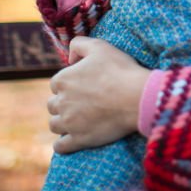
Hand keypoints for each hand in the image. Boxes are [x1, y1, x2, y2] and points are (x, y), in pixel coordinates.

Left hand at [47, 37, 150, 153]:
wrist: (137, 97)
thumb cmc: (120, 70)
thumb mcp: (100, 46)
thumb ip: (79, 44)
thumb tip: (70, 57)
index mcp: (63, 80)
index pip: (56, 84)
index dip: (69, 84)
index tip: (83, 86)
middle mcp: (61, 102)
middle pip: (53, 105)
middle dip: (64, 104)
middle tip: (82, 103)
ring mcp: (69, 123)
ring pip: (55, 125)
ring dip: (63, 123)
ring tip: (78, 121)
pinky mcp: (79, 140)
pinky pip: (60, 146)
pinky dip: (63, 144)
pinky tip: (72, 140)